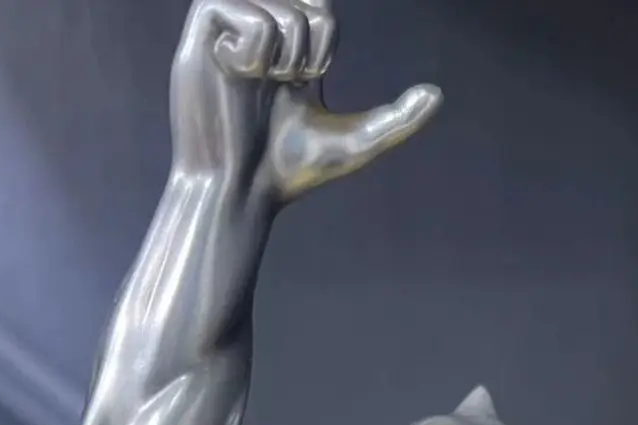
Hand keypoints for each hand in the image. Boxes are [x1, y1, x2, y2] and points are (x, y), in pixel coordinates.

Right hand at [171, 0, 440, 200]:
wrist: (241, 193)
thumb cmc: (290, 172)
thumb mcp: (354, 143)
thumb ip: (397, 121)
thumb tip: (437, 94)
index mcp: (289, 47)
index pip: (317, 2)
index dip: (325, 34)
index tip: (311, 76)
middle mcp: (258, 30)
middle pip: (307, 0)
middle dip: (312, 47)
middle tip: (290, 83)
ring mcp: (228, 30)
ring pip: (281, 7)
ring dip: (285, 56)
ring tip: (262, 84)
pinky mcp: (200, 37)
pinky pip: (247, 15)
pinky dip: (255, 53)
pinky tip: (237, 76)